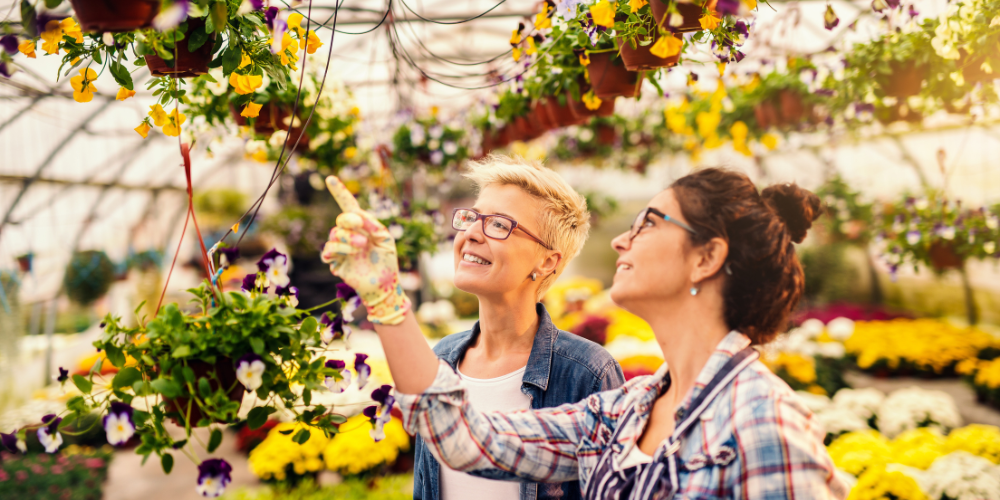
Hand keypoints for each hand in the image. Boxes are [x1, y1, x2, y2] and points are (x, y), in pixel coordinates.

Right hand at [320, 176, 409, 324]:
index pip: (348, 206)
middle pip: (341, 220)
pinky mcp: (335, 263)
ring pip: (334, 234)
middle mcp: (349, 235)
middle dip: (349, 220)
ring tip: (362, 246)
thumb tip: (359, 215)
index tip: (330, 179)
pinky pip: (329, 251)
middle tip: (360, 226)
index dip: (339, 192)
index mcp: (361, 226)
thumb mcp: (386, 239)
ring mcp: (341, 249)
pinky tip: (353, 253)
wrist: (385, 285)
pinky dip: (339, 249)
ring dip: (348, 237)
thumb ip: (374, 224)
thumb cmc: (387, 261)